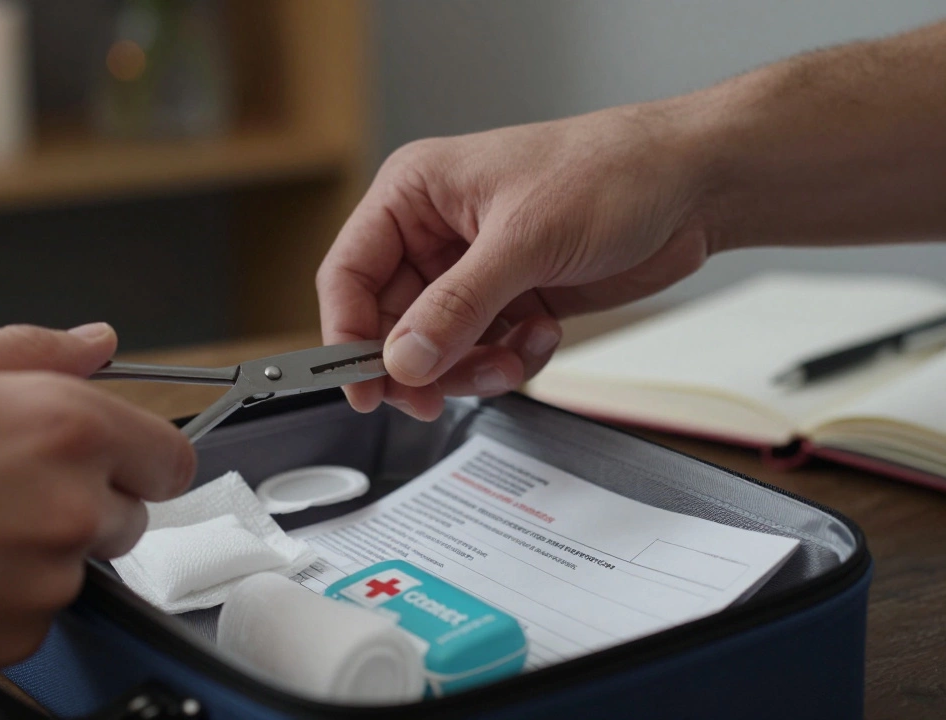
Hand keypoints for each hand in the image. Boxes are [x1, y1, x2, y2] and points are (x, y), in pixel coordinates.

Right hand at [0, 323, 193, 714]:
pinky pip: (40, 614)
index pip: (171, 457)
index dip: (143, 457)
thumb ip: (36, 351)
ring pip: (82, 566)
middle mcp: (73, 504)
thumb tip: (96, 342)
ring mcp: (50, 578)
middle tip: (5, 489)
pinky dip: (7, 598)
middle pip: (131, 513)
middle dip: (87, 501)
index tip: (118, 462)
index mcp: (66, 426)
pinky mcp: (19, 634)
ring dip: (43, 551)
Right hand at [318, 101, 714, 418]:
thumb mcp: (524, 239)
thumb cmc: (611, 172)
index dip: (346, 335)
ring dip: (472, 366)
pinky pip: (482, 353)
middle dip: (422, 363)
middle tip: (439, 395)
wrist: (693, 186)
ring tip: (512, 353)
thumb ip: (456, 306)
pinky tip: (542, 331)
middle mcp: (433, 233)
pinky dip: (509, 358)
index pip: (348, 274)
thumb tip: (402, 359)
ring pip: (436, 349)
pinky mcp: (509, 299)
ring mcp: (472, 270)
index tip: (361, 387)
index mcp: (414, 194)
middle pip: (389, 323)